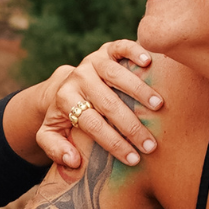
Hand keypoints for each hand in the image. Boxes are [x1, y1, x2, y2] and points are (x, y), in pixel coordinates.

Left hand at [37, 41, 163, 170]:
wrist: (65, 85)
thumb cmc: (65, 116)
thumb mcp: (50, 135)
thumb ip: (56, 149)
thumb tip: (73, 162)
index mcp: (64, 99)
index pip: (92, 124)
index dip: (113, 143)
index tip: (133, 159)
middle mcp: (78, 77)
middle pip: (107, 103)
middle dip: (131, 126)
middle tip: (151, 145)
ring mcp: (93, 61)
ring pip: (116, 74)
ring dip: (139, 90)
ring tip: (158, 107)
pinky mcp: (107, 49)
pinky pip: (121, 47)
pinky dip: (135, 51)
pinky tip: (149, 63)